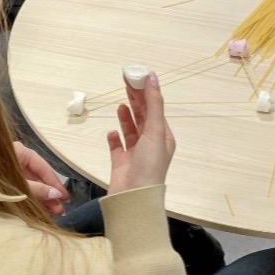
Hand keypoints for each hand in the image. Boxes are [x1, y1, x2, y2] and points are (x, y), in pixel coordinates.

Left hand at [14, 141, 65, 216]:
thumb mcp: (17, 185)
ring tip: (52, 214)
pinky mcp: (4, 181)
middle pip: (38, 178)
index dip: (56, 184)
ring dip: (41, 199)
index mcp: (20, 153)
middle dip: (49, 195)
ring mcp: (10, 170)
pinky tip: (39, 211)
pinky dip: (31, 199)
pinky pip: (22, 189)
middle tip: (60, 211)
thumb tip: (57, 195)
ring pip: (31, 185)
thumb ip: (37, 190)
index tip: (65, 198)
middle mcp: (17, 159)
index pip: (44, 168)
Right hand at [106, 71, 174, 194]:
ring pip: (130, 131)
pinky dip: (114, 138)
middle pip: (142, 117)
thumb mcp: (155, 131)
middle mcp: (150, 144)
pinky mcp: (121, 163)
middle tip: (125, 81)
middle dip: (135, 100)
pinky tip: (111, 132)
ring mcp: (135, 154)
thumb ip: (153, 104)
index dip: (146, 92)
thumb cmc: (149, 165)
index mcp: (162, 137)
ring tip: (121, 104)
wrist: (133, 198)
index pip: (154, 109)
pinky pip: (117, 147)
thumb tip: (153, 78)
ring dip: (126, 117)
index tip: (136, 76)